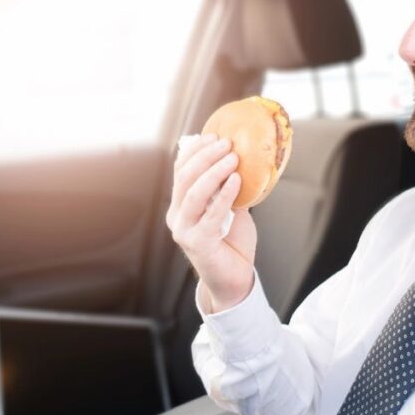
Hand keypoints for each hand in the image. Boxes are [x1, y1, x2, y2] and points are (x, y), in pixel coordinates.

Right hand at [166, 134, 256, 311]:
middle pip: (184, 178)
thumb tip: (237, 157)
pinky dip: (224, 194)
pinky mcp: (197, 243)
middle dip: (205, 156)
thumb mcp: (231, 207)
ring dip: (214, 171)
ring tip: (233, 158)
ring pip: (193, 193)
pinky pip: (211, 214)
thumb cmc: (232, 242)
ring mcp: (183, 230)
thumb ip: (227, 187)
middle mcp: (176, 216)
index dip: (194, 150)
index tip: (213, 135)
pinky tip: (237, 180)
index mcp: (180, 205)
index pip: (180, 170)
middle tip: (226, 143)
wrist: (234, 279)